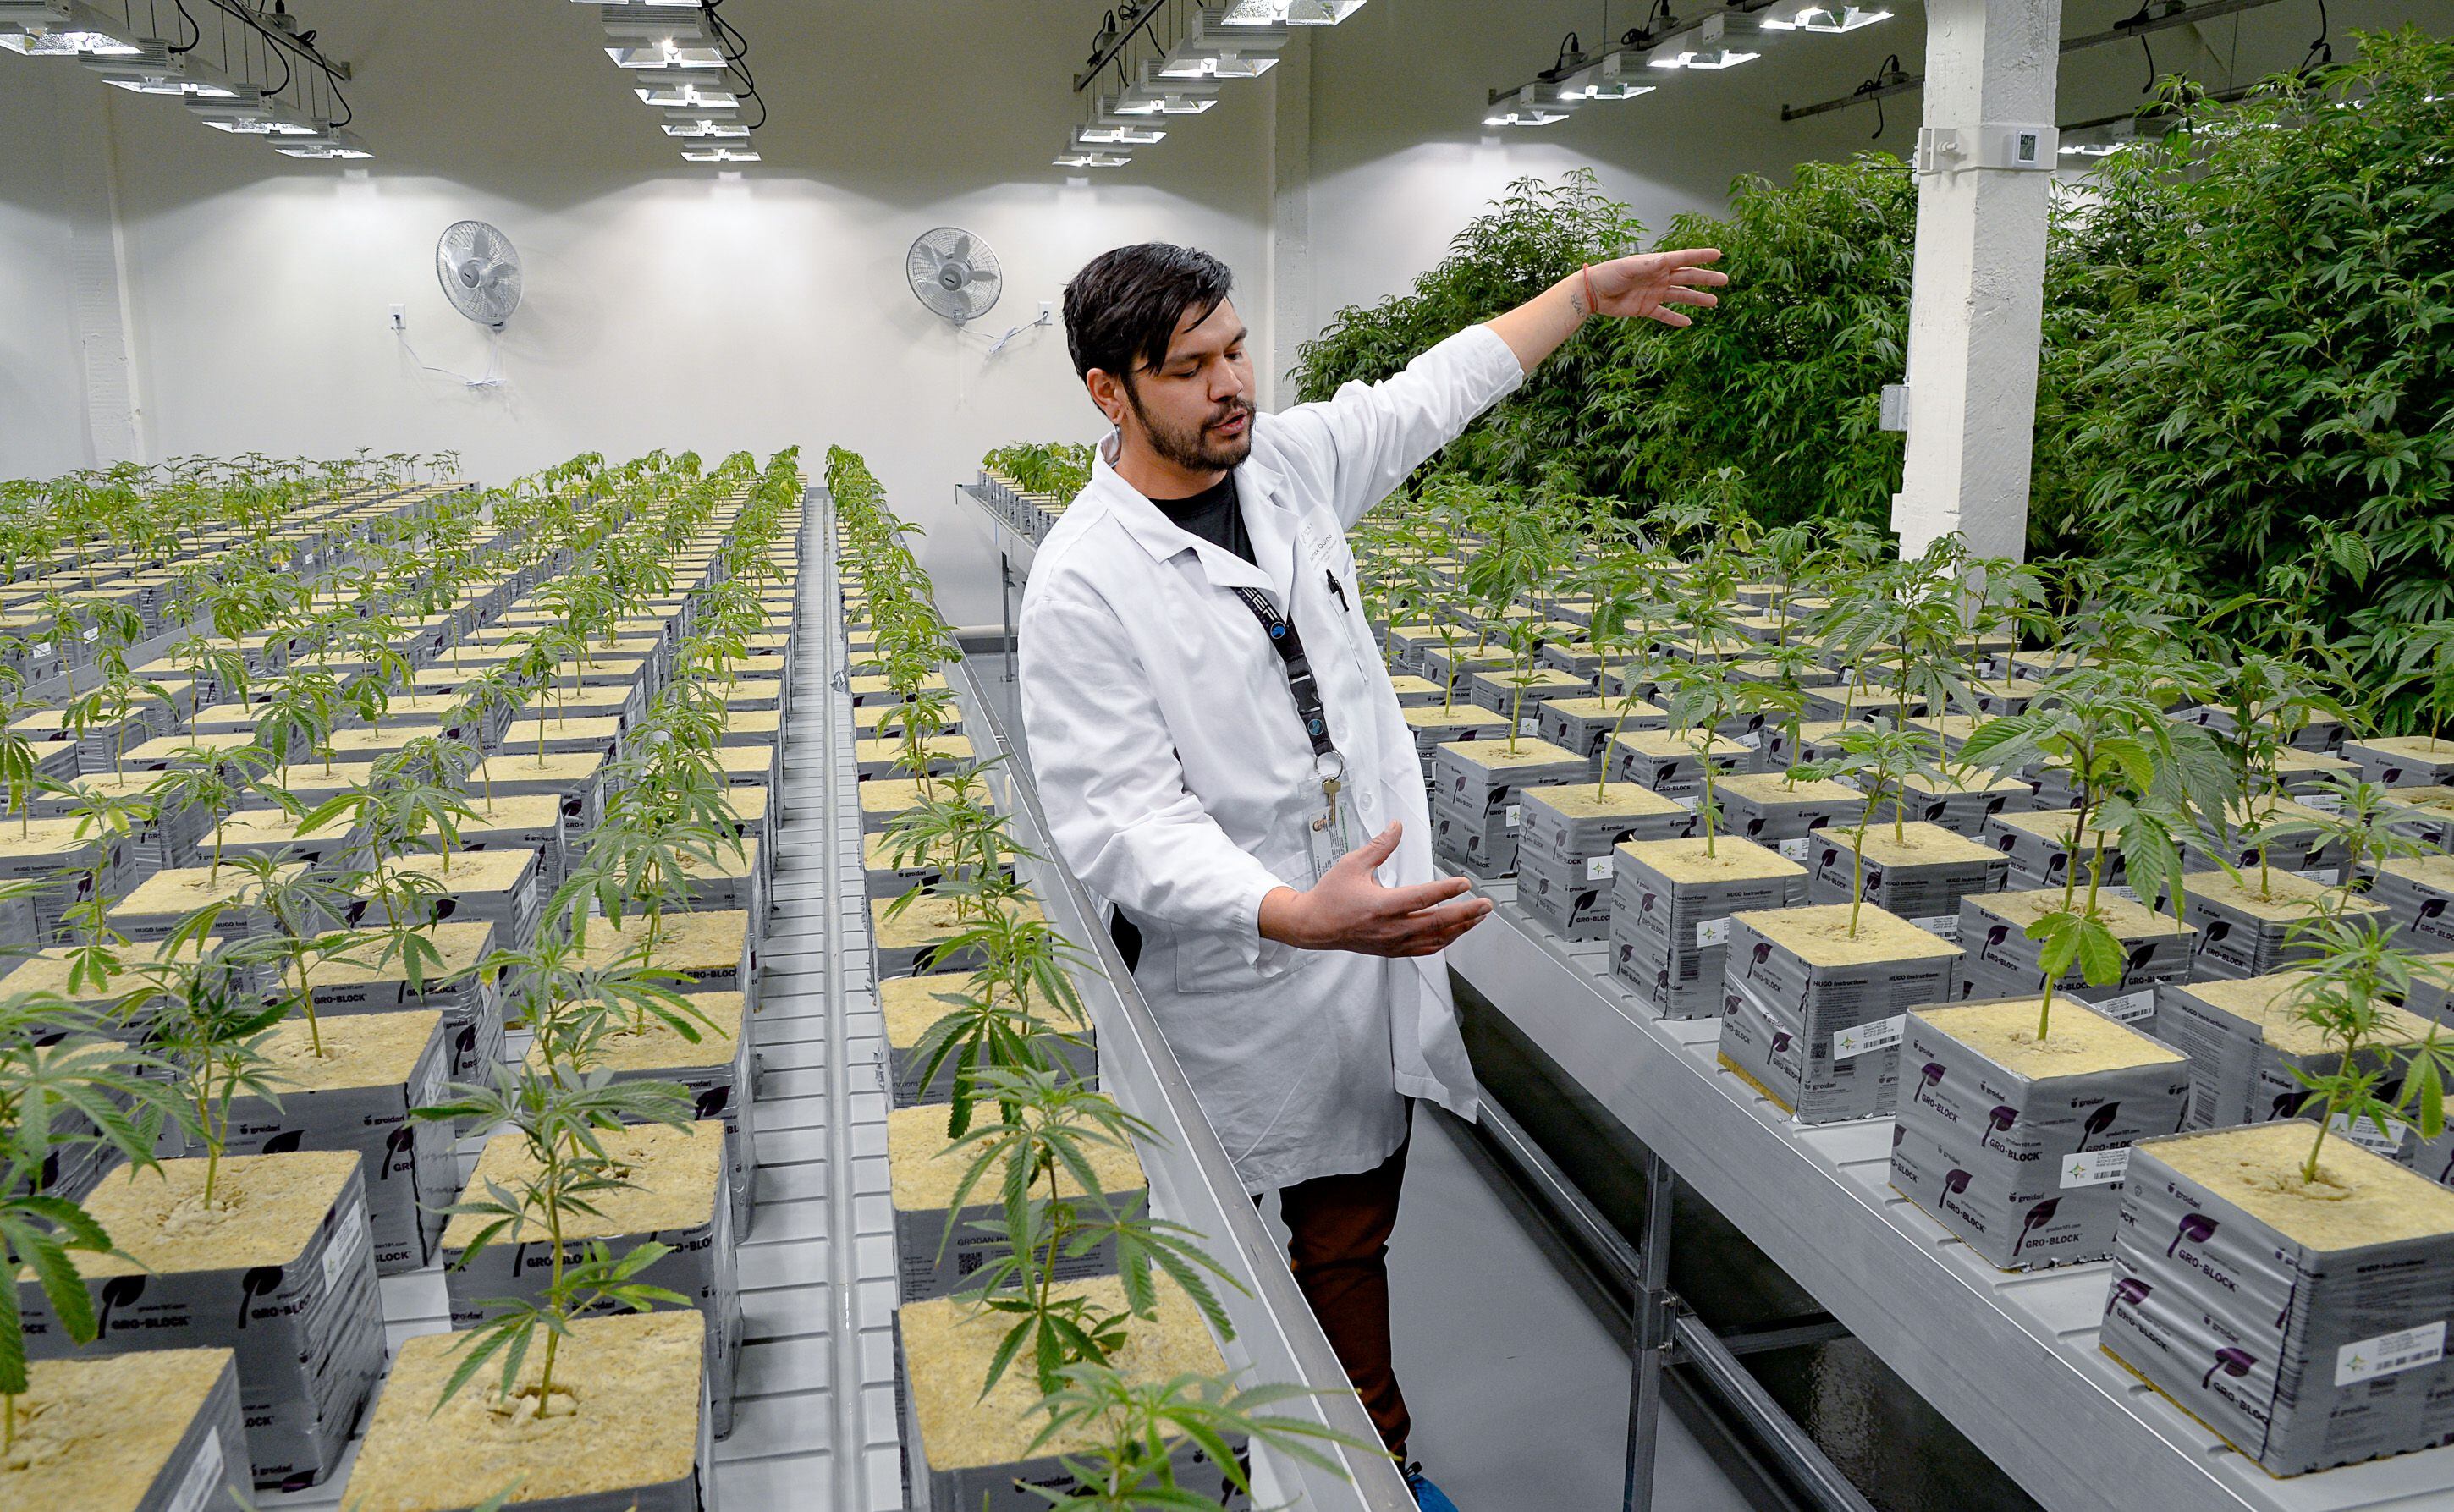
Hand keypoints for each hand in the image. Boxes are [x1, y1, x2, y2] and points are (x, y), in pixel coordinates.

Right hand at [1257, 822, 1491, 957]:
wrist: (1314, 926)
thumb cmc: (1330, 896)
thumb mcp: (1352, 864)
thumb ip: (1379, 846)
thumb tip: (1397, 827)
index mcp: (1381, 906)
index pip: (1421, 898)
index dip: (1446, 891)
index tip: (1465, 883)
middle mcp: (1390, 928)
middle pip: (1436, 923)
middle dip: (1466, 914)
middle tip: (1485, 904)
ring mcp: (1392, 943)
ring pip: (1435, 939)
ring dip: (1460, 928)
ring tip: (1478, 917)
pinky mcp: (1392, 950)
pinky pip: (1425, 949)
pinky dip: (1444, 941)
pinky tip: (1456, 933)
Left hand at [1577, 248, 1727, 327]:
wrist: (1592, 292)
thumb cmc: (1608, 274)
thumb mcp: (1627, 268)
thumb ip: (1646, 265)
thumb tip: (1664, 260)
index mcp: (1657, 263)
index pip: (1683, 258)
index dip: (1701, 256)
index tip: (1718, 254)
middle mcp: (1659, 277)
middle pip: (1687, 277)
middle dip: (1706, 278)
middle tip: (1724, 280)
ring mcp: (1654, 293)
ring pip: (1681, 296)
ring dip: (1697, 299)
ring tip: (1714, 302)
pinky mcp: (1646, 308)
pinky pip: (1665, 314)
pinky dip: (1676, 319)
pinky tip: (1689, 323)